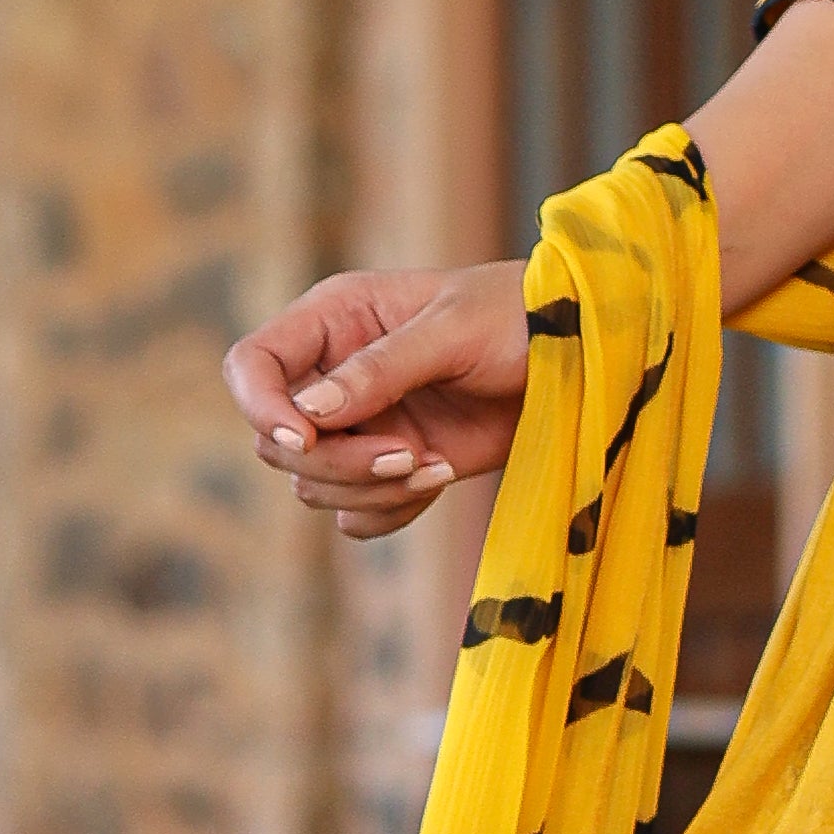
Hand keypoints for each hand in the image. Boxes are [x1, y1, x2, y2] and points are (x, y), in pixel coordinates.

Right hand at [223, 261, 535, 539]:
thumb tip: (309, 412)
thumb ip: (382, 368)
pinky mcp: (392, 467)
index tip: (304, 436)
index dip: (260, 406)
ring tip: (437, 466)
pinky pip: (354, 514)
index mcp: (334, 320)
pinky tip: (441, 479)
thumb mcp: (453, 330)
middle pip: (276, 442)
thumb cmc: (521, 318)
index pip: (252, 366)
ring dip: (369, 490)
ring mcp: (361, 425)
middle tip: (409, 455)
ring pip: (312, 484)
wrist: (581, 360)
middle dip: (337, 461)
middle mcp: (334, 374)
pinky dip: (389, 512)